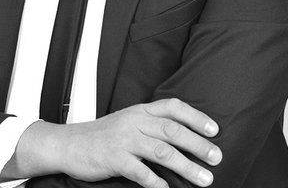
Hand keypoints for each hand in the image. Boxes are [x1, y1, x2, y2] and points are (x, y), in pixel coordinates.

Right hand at [9, 98, 221, 187]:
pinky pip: (140, 172)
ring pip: (161, 151)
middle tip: (217, 157)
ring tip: (204, 179)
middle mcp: (134, 121)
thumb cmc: (103, 135)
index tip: (215, 130)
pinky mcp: (114, 159)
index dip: (195, 116)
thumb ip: (151, 124)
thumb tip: (184, 136)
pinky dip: (156, 183)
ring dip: (186, 166)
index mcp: (140, 111)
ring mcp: (124, 139)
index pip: (172, 106)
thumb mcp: (128, 121)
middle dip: (197, 144)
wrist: (70, 143)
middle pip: (172, 129)